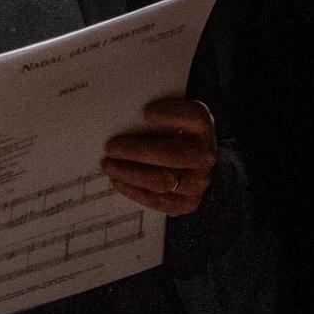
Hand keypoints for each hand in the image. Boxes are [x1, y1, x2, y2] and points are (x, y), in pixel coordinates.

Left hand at [102, 97, 215, 215]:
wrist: (189, 157)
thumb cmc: (173, 130)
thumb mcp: (171, 111)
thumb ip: (159, 110)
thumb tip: (141, 116)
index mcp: (203, 126)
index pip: (192, 117)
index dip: (169, 114)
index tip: (146, 112)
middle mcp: (205, 156)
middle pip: (170, 154)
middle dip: (136, 152)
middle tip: (111, 148)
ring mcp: (198, 182)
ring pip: (162, 182)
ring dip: (129, 174)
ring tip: (109, 166)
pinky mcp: (187, 203)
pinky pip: (158, 201)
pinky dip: (134, 191)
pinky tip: (118, 181)